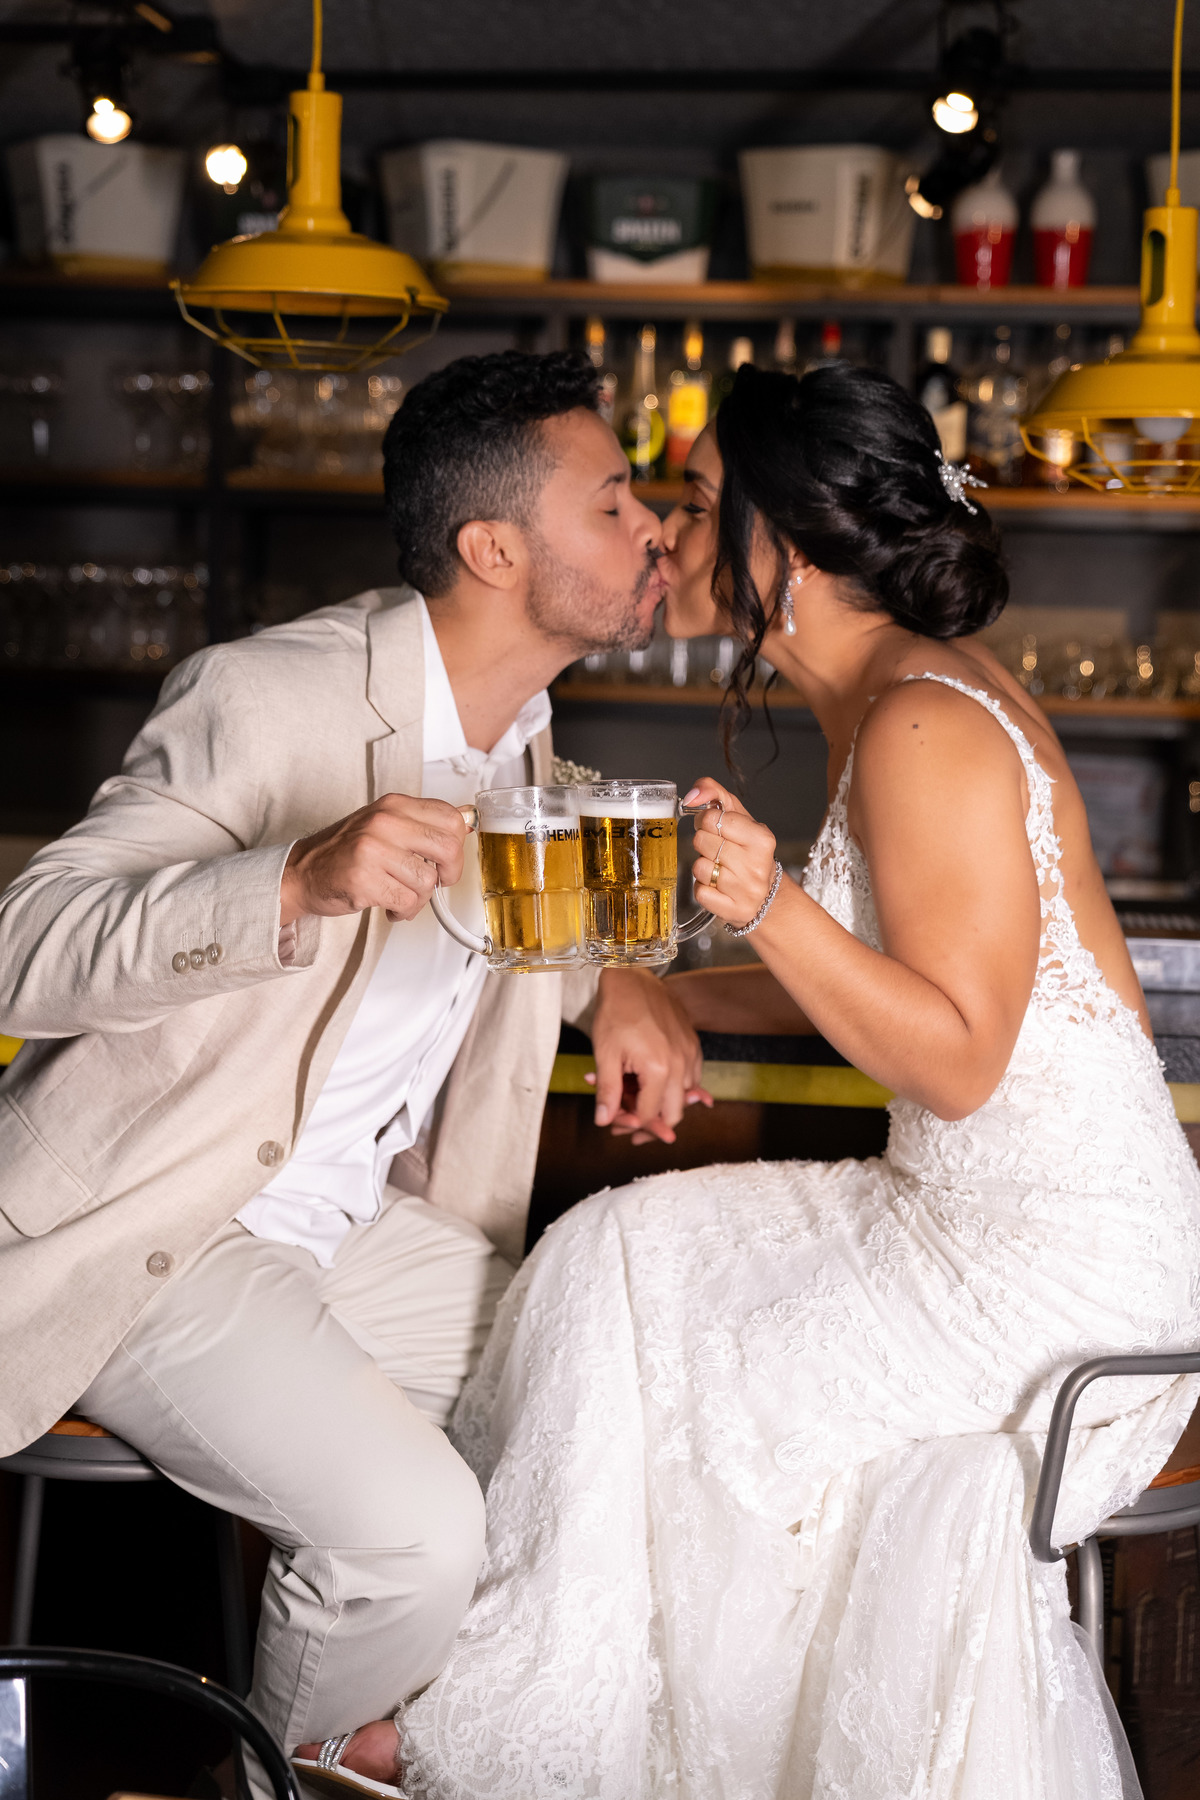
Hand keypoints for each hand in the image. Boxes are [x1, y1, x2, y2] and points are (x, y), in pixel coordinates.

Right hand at [280, 793, 467, 925]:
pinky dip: (404, 910)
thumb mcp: (385, 824)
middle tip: (432, 883)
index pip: (451, 818)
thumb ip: (423, 823)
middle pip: (448, 848)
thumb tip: (468, 820)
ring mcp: (372, 850)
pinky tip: (389, 905)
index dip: (457, 846)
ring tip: (400, 895)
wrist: (302, 872)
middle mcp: (384, 822)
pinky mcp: (364, 879)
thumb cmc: (346, 851)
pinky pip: (408, 901)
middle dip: (447, 874)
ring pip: (427, 881)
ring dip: (419, 898)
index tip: (444, 860)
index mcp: (394, 805)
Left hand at [587, 966, 711, 1145]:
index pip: (649, 1116)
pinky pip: (692, 1077)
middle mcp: (682, 1065)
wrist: (632, 978)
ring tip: (637, 1097)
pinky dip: (675, 1086)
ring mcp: (691, 1054)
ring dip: (664, 1103)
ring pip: (685, 1097)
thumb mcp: (605, 1054)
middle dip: (651, 1123)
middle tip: (629, 1120)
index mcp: (658, 1070)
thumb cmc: (616, 1012)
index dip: (630, 1124)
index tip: (615, 1122)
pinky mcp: (693, 1044)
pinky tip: (654, 1080)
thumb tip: (604, 1121)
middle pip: (674, 1114)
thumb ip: (608, 1092)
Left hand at [683, 778, 778, 927]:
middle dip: (703, 842)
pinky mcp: (733, 910)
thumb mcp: (739, 816)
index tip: (713, 826)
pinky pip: (699, 893)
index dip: (706, 820)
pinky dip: (702, 888)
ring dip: (702, 866)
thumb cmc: (749, 851)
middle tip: (716, 848)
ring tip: (718, 867)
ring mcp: (746, 890)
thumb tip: (691, 795)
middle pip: (702, 842)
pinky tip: (716, 886)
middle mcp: (757, 865)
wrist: (767, 896)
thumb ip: (714, 793)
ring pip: (699, 868)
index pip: (715, 818)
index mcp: (762, 838)